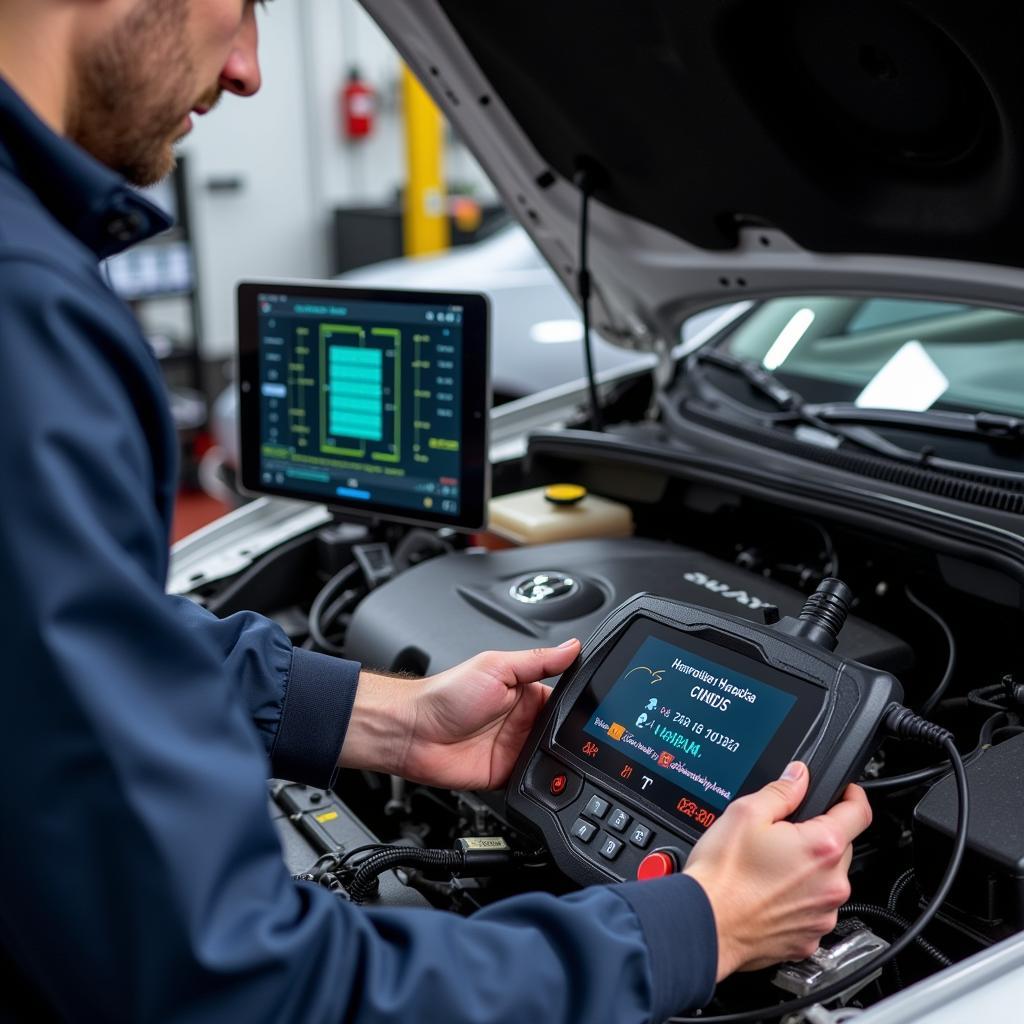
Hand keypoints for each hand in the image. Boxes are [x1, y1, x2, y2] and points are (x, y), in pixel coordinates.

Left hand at [338, 640, 580, 789]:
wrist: (413, 732)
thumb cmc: (445, 695)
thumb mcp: (496, 667)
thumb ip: (537, 660)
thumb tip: (573, 646)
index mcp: (524, 692)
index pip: (564, 698)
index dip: (580, 704)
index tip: (600, 708)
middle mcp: (523, 721)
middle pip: (562, 731)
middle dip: (573, 736)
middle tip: (586, 738)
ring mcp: (516, 748)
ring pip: (553, 758)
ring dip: (559, 758)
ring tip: (566, 756)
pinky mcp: (507, 774)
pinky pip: (535, 782)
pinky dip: (543, 781)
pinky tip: (546, 776)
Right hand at [682, 762, 871, 980]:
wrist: (706, 923)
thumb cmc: (724, 873)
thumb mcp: (746, 813)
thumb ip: (781, 790)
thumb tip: (799, 775)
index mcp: (822, 847)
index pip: (859, 813)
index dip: (852, 795)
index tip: (845, 792)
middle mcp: (832, 884)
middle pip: (840, 847)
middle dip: (818, 836)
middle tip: (782, 834)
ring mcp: (823, 915)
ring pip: (827, 880)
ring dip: (809, 870)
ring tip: (769, 867)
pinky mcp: (810, 938)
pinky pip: (813, 910)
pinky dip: (798, 899)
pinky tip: (768, 893)